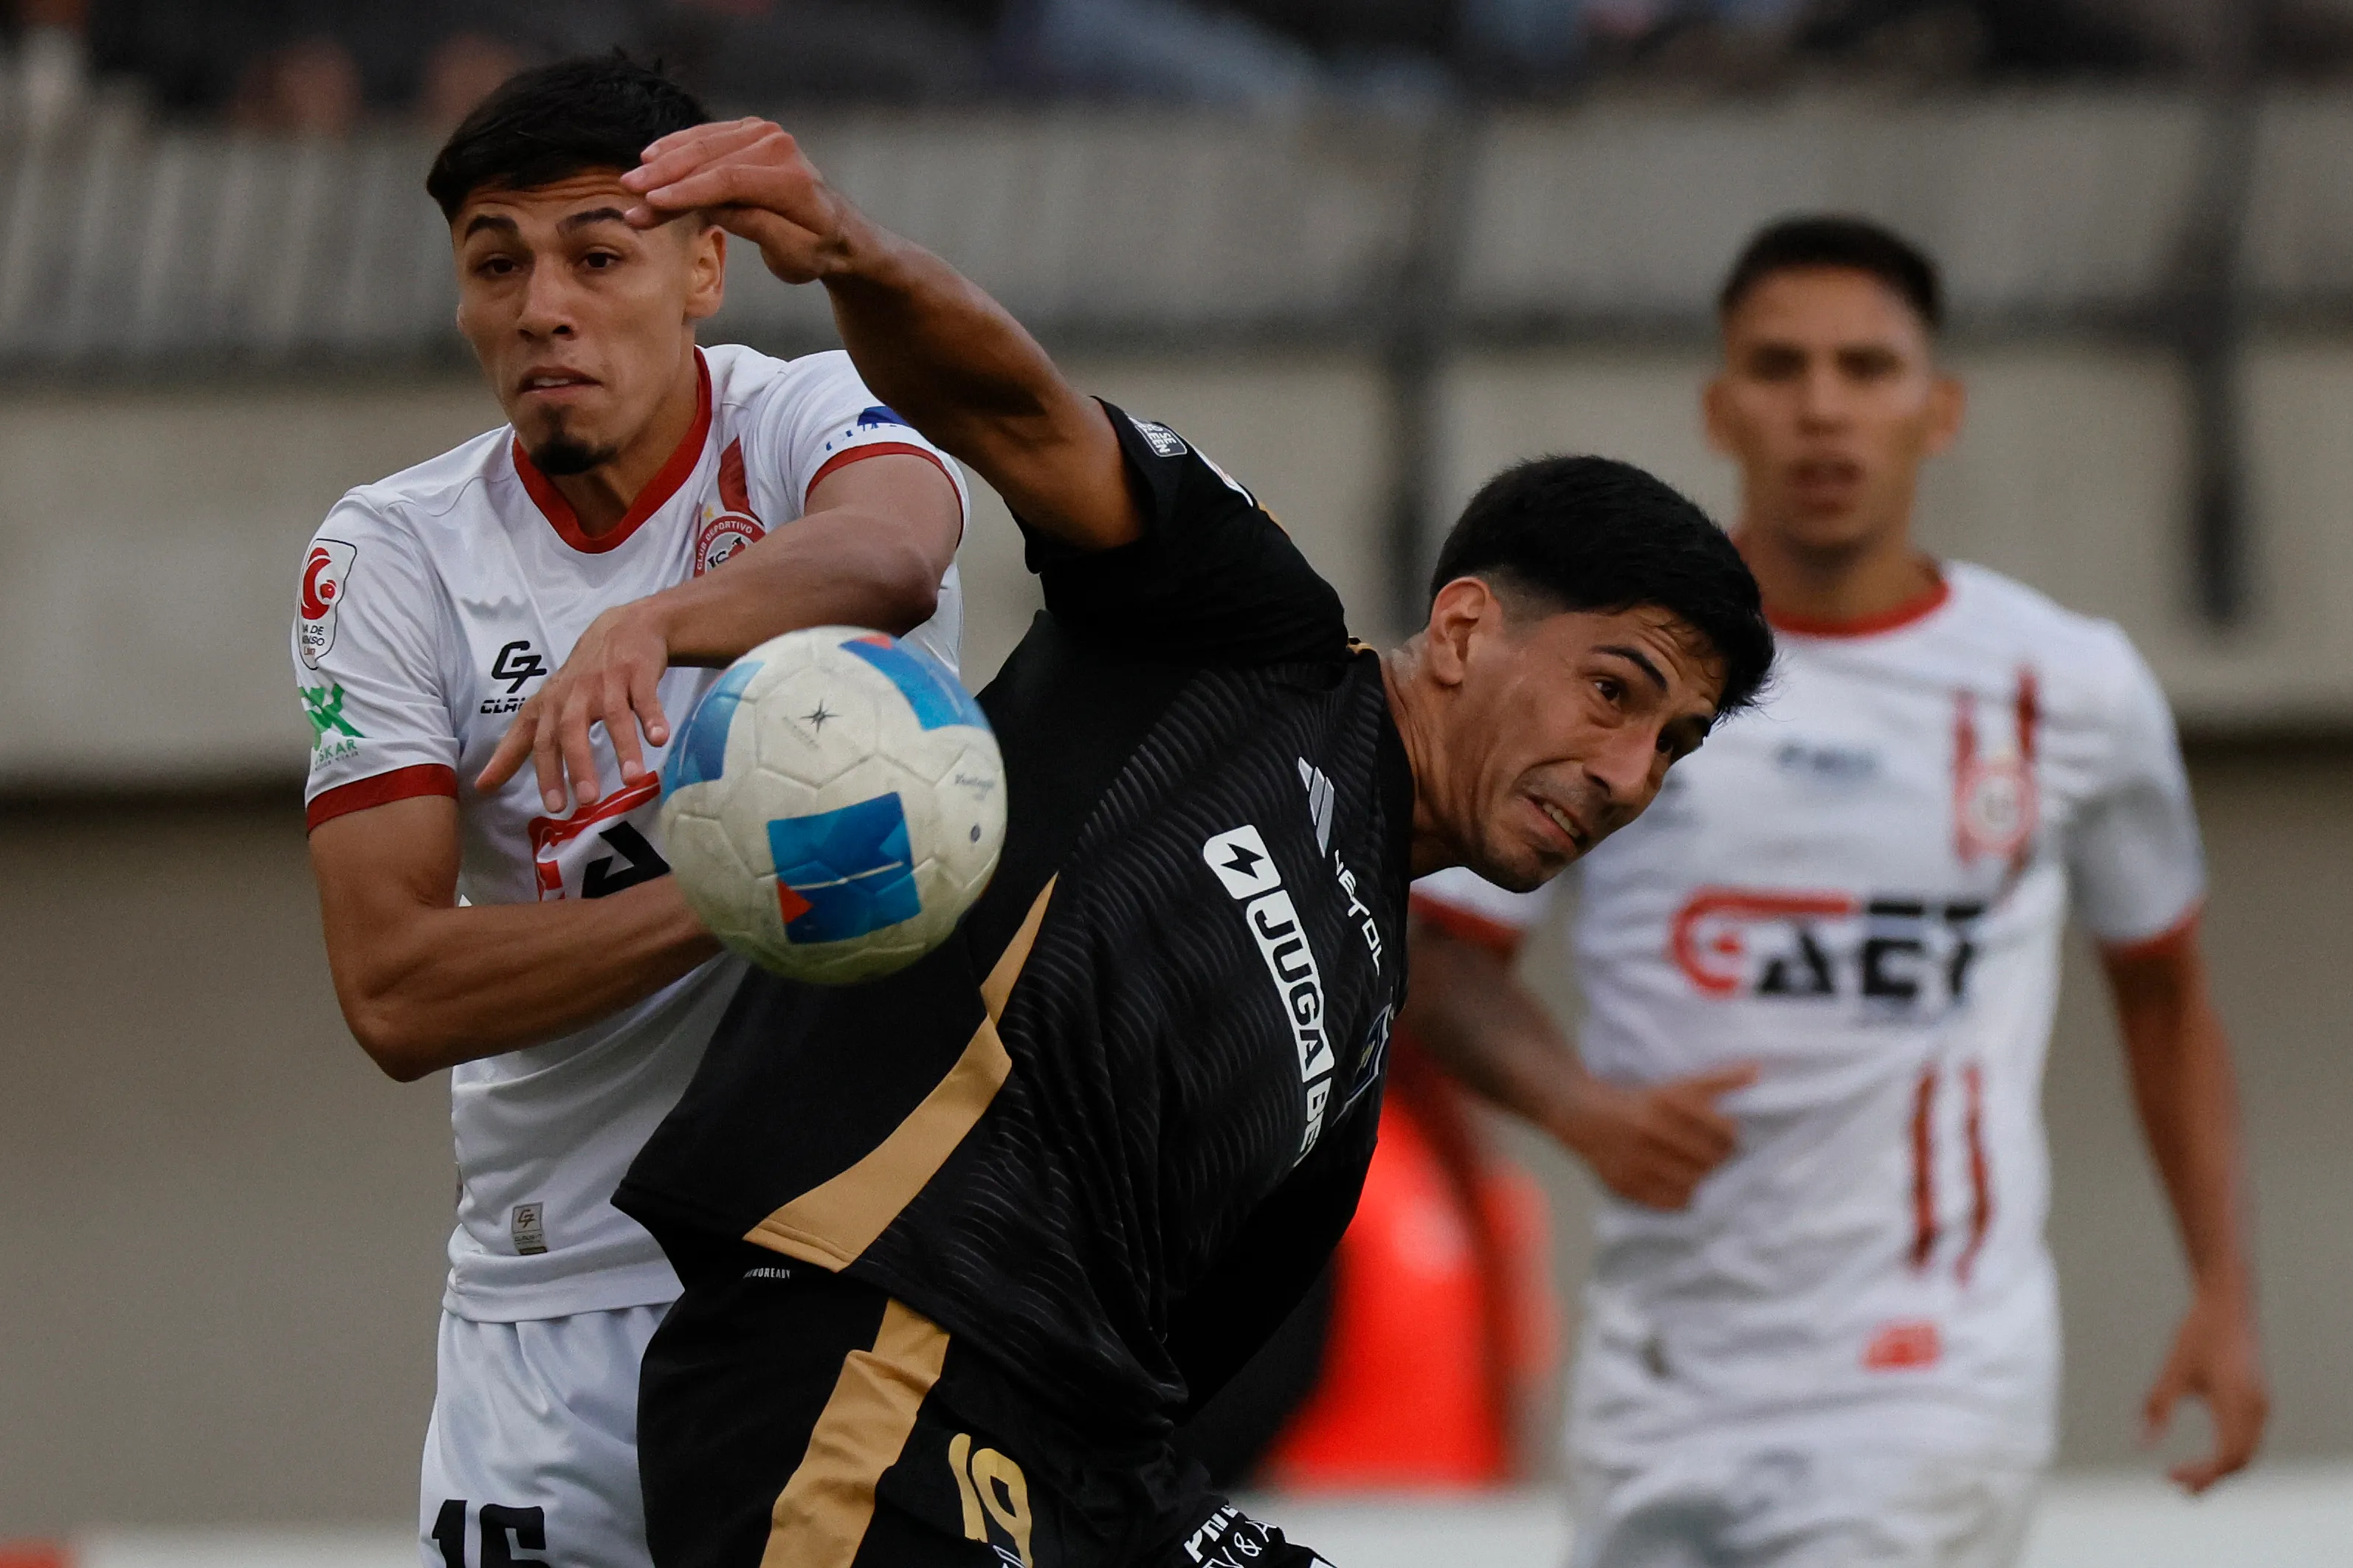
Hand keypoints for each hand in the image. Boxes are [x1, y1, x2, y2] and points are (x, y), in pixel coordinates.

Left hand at [476, 602, 671, 812]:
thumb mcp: (546, 707)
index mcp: (552, 705)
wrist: (626, 628)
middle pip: (572, 730)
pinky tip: (660, 739)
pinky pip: (645, 698)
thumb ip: (517, 746)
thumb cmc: (583, 678)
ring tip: (632, 779)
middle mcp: (576, 694)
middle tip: (588, 800)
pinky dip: (652, 718)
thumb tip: (481, 786)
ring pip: (613, 716)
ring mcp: (608, 681)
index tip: (553, 807)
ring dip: (623, 747)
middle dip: (579, 765)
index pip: (540, 741)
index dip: (545, 773)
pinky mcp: (638, 673)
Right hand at [621, 118, 855, 284]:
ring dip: (665, 161)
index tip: (651, 203)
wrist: (838, 232)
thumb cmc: (815, 251)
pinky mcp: (752, 133)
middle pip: (710, 158)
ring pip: (704, 144)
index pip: (728, 181)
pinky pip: (708, 136)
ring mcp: (765, 135)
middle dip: (665, 177)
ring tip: (632, 180)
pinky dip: (679, 147)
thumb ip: (755, 226)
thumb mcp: (791, 253)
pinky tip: (652, 156)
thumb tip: (712, 208)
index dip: (687, 191)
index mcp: (790, 179)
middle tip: (628, 192)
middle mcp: (778, 147)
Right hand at [1557, 1064, 1756, 1209]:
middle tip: (1719, 1157)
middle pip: (1709, 1159)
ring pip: (1692, 1183)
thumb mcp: (1676, 1084)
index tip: (1729, 1137)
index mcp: (1665, 1102)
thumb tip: (1757, 1070)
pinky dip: (1684, 1197)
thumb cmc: (1640, 1100)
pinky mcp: (1625, 1185)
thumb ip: (1717, 1079)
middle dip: (1720, 1159)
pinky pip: (1670, 1202)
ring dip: (1704, 1179)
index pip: (1721, 1131)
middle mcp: (1650, 1131)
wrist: (1584, 1115)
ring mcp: (1636, 1161)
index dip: (1732, 1137)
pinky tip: (1684, 1186)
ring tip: (1702, 1170)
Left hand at [2142, 1287, 2267, 1492]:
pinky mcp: (2259, 1399)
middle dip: (2210, 1478)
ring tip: (2187, 1474)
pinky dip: (2230, 1453)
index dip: (2201, 1476)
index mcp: (2237, 1404)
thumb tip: (2140, 1443)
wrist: (2227, 1303)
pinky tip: (2205, 1454)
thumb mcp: (2172, 1371)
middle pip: (2239, 1461)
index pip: (2225, 1458)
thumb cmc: (2197, 1334)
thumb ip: (2157, 1408)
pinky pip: (2250, 1438)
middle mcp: (2256, 1409)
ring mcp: (2262, 1404)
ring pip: (2247, 1452)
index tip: (2170, 1479)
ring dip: (2221, 1468)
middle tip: (2175, 1483)